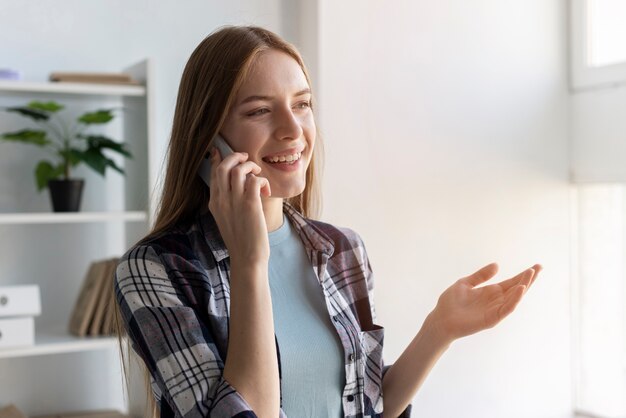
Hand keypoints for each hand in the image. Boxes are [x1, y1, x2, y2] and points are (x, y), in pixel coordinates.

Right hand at [207, 146, 271, 265]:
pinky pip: (255, 180)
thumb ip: (227, 203)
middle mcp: (222, 200)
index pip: (214, 173)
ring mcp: (235, 202)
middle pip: (224, 166)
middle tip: (246, 159)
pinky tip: (266, 191)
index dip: (218, 159)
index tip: (220, 151)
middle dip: (236, 157)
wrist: (247, 258)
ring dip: (252, 167)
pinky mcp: (250, 205)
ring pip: (239, 170)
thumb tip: (236, 187)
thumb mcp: (226, 219)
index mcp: (214, 203)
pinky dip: (262, 181)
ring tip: (259, 176)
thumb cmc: (241, 240)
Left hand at [428, 263, 541, 342]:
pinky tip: (520, 289)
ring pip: (514, 298)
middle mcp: (496, 300)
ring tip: (531, 273)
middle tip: (539, 267)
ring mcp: (495, 310)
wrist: (440, 319)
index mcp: (491, 292)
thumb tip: (497, 265)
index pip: (512, 282)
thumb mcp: (466, 283)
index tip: (536, 266)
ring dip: (523, 286)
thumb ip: (481, 275)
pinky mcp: (492, 319)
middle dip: (529, 278)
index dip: (523, 274)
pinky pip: (506, 309)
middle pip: (517, 288)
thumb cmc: (450, 303)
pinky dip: (514, 300)